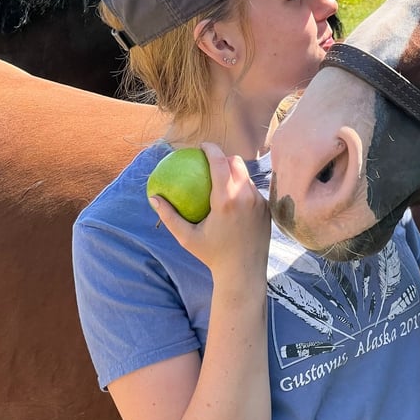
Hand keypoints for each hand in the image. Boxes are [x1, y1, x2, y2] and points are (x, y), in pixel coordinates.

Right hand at [150, 142, 270, 279]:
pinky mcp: (267, 210)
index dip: (211, 148)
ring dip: (235, 174)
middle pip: (237, 163)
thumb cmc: (212, 255)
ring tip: (222, 178)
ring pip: (247, 177)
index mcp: (226, 199)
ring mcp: (259, 202)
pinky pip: (254, 192)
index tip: (202, 146)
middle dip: (224, 157)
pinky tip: (233, 198)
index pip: (220, 162)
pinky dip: (243, 190)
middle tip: (211, 162)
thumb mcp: (186, 237)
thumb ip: (169, 216)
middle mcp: (246, 196)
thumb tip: (153, 198)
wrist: (244, 273)